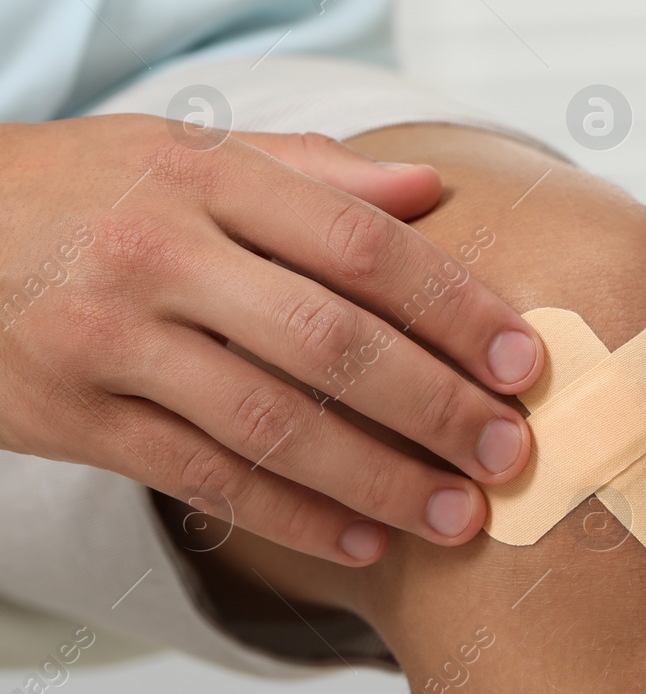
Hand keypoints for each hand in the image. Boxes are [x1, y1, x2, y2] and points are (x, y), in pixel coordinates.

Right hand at [0, 114, 542, 565]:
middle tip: (510, 451)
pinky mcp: (72, 417)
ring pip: (269, 423)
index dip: (455, 305)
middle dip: (434, 404)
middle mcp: (158, 255)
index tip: (524, 359)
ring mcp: (109, 340)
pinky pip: (200, 479)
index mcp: (206, 178)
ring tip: (456, 517)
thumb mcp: (187, 151)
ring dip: (378, 479)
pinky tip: (359, 542)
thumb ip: (313, 171)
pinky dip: (289, 517)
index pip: (360, 244)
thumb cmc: (88, 190)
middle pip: (328, 339)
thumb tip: (432, 189)